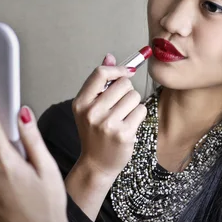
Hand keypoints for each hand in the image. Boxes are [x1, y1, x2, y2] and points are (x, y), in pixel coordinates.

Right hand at [71, 53, 147, 180]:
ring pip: (134, 96)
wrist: (96, 164)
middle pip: (123, 84)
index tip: (127, 73)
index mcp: (81, 103)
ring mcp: (107, 124)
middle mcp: (92, 112)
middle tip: (120, 105)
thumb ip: (99, 82)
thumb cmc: (95, 133)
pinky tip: (129, 125)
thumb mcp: (90, 107)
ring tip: (123, 117)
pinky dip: (138, 116)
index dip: (118, 70)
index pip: (101, 73)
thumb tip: (110, 57)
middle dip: (127, 91)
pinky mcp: (123, 133)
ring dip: (133, 104)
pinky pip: (141, 111)